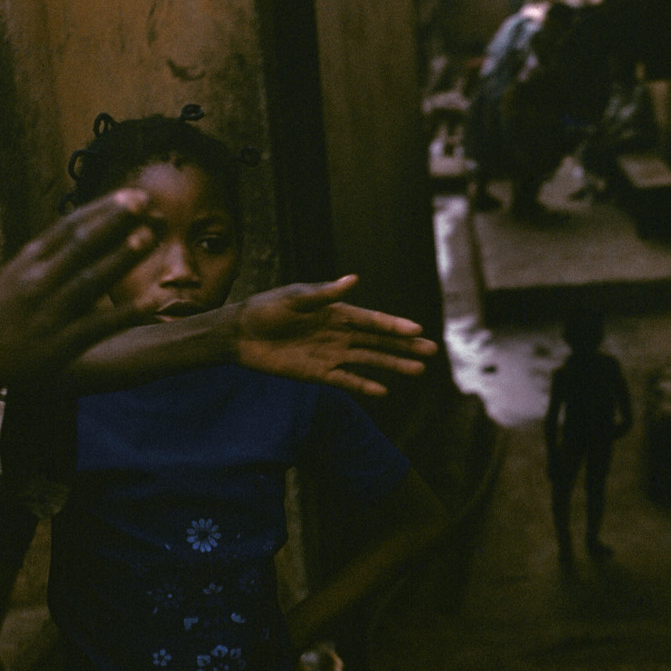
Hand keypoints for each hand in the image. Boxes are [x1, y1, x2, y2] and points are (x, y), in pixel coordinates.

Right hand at [0, 192, 156, 391]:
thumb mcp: (20, 273)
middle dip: (113, 221)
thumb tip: (90, 225)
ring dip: (120, 257)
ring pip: (90, 280)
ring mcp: (50, 312)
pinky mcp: (63, 344)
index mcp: (29, 261)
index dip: (101, 209)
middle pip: (80, 245)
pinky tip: (152, 300)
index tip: (132, 194)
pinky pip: (99, 325)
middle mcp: (38, 281)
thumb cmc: (8, 312)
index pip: (69, 227)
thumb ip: (52, 252)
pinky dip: (126, 312)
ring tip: (148, 236)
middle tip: (145, 201)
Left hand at [236, 276, 437, 395]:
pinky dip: (363, 386)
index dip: (394, 326)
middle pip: (378, 342)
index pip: (371, 321)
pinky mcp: (317, 373)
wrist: (240, 334)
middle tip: (431, 351)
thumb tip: (353, 279)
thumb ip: (324, 294)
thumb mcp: (294, 298)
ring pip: (368, 361)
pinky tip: (383, 391)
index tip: (416, 329)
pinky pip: (346, 381)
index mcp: (336, 312)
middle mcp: (338, 334)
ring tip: (418, 371)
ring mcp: (330, 355)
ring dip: (392, 365)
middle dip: (404, 346)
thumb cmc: (266, 309)